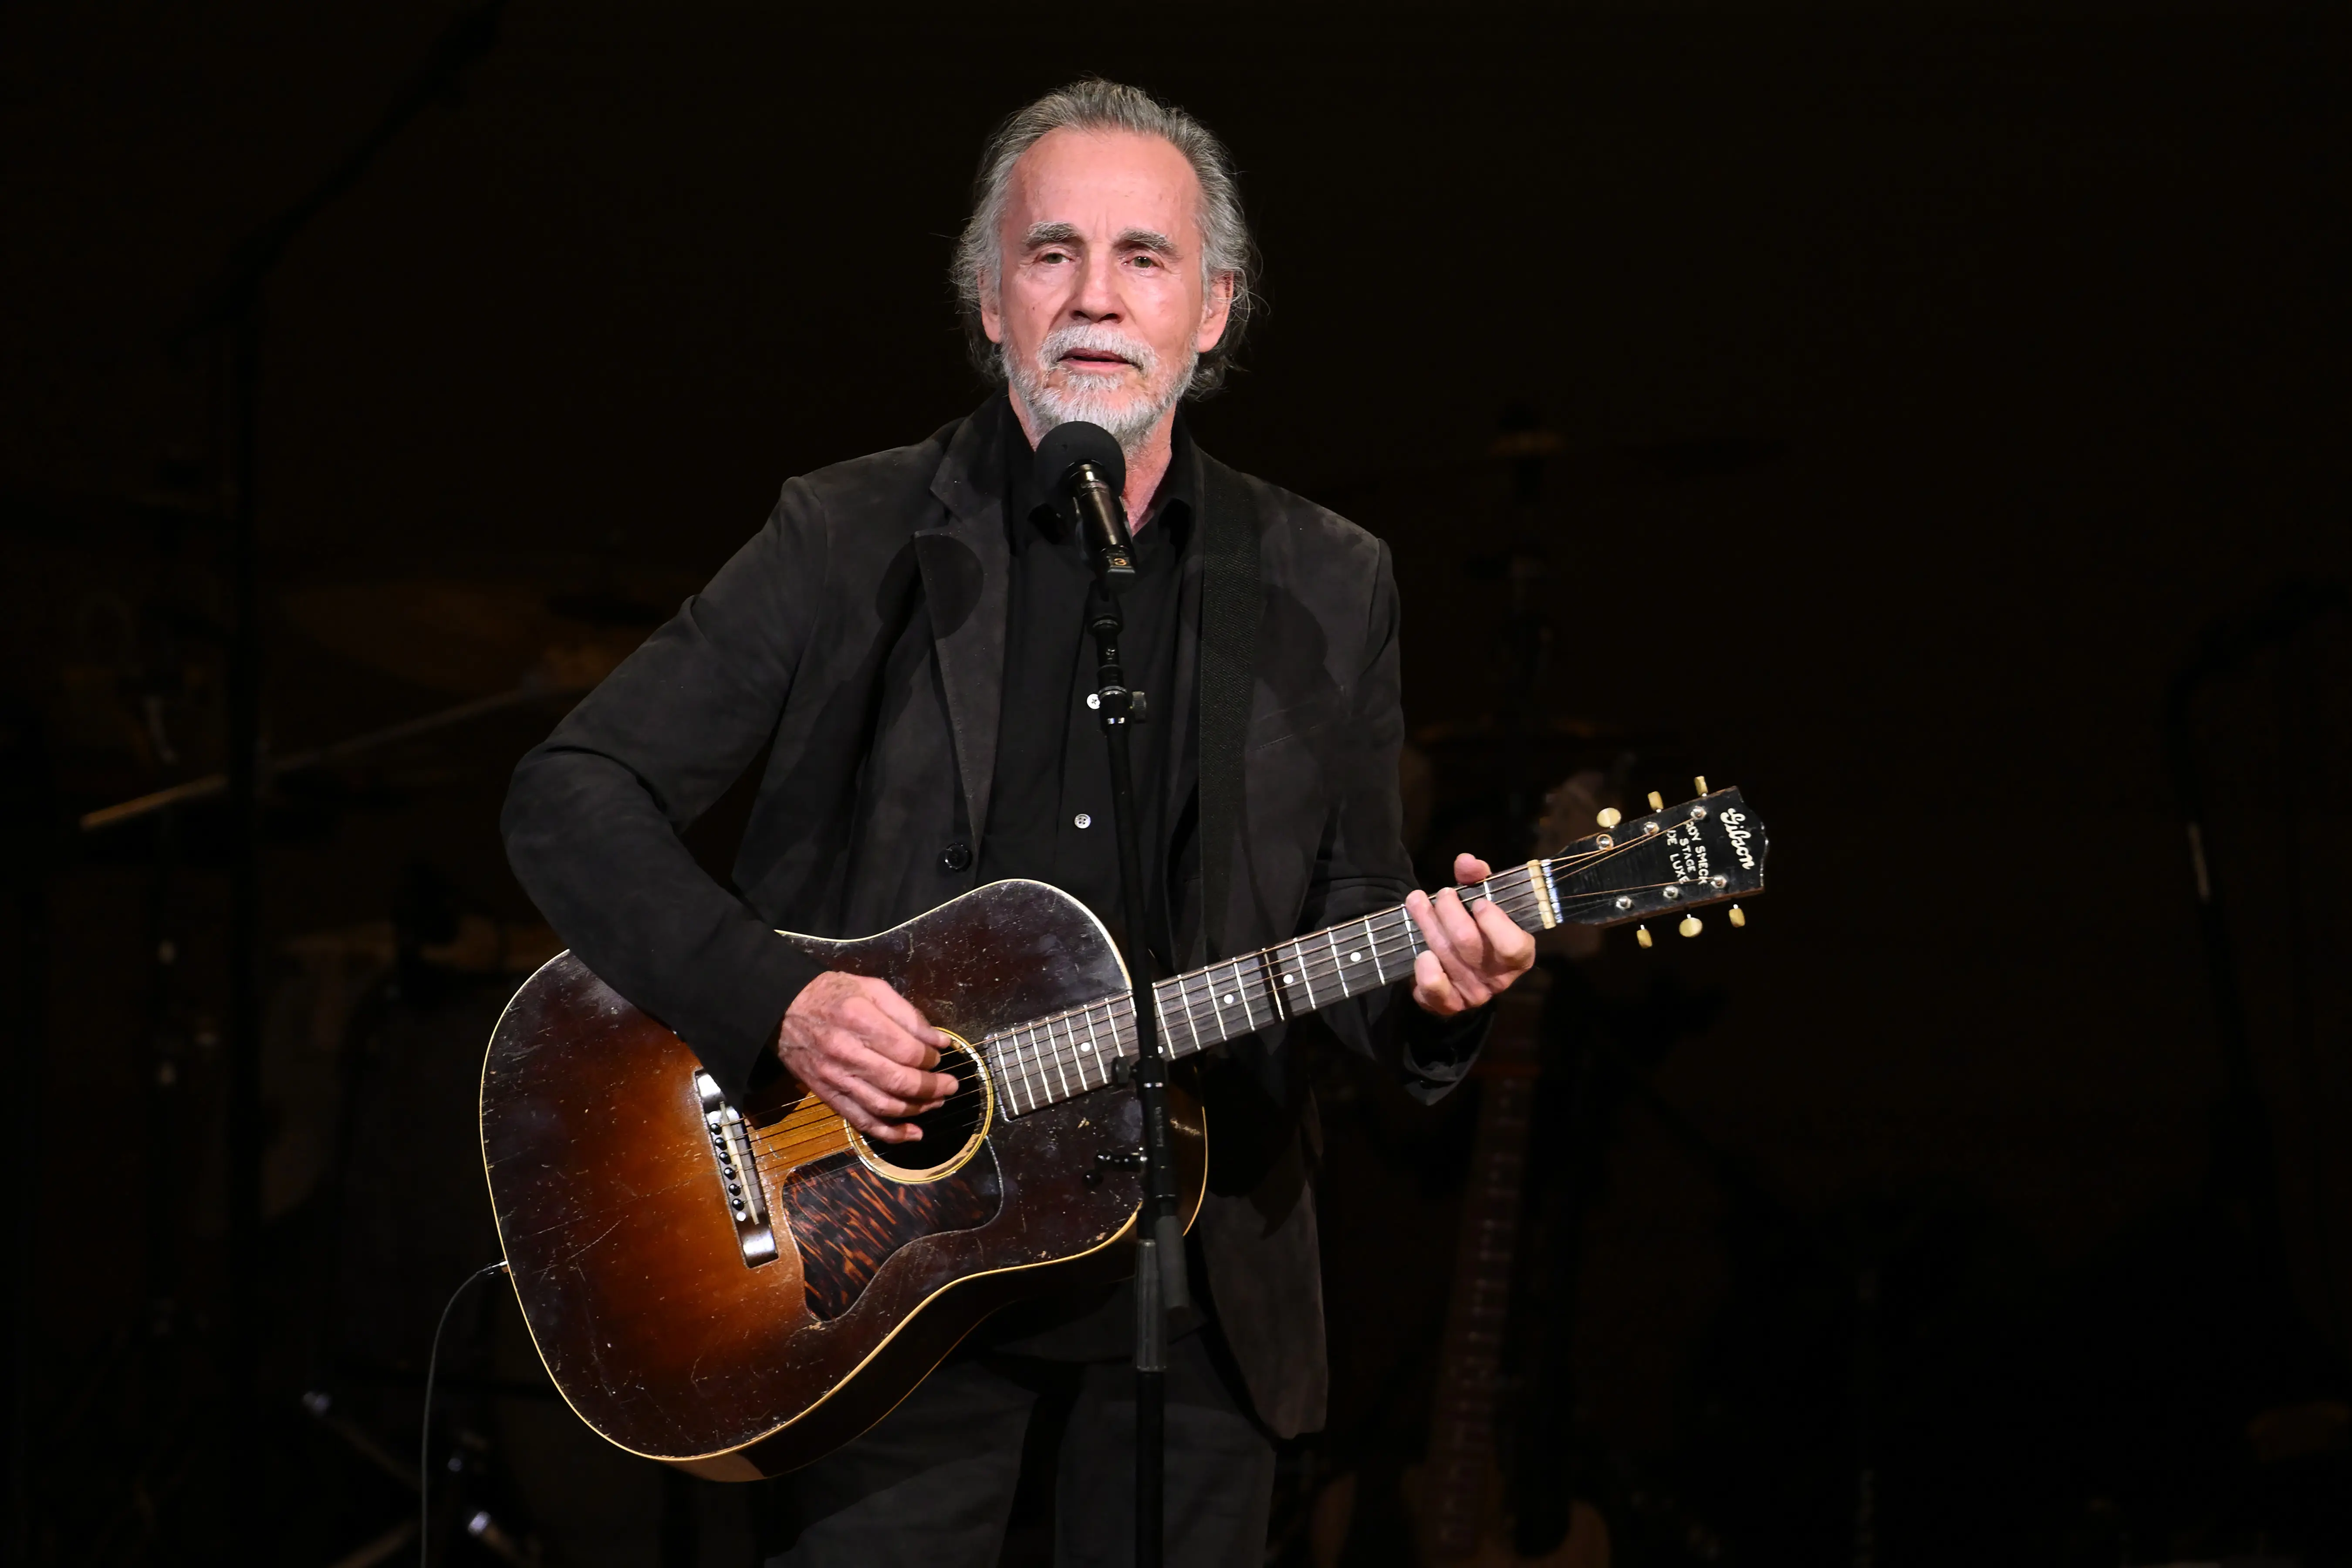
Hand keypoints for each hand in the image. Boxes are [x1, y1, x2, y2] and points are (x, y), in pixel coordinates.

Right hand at [776, 972, 958, 1142]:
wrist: (782, 1011)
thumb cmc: (832, 994)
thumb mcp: (871, 988)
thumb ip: (908, 1014)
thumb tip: (939, 1042)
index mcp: (860, 1019)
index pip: (907, 1051)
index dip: (931, 1059)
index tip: (940, 1056)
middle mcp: (847, 1052)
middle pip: (899, 1081)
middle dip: (932, 1088)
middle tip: (950, 1086)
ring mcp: (835, 1078)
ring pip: (884, 1105)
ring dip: (917, 1109)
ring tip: (936, 1103)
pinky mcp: (828, 1096)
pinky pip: (861, 1121)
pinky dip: (890, 1132)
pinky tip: (913, 1133)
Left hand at [1406, 853, 1536, 1016]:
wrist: (1464, 971)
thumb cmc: (1480, 929)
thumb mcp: (1484, 900)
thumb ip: (1479, 880)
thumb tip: (1466, 861)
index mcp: (1519, 956)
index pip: (1513, 946)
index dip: (1494, 922)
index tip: (1478, 902)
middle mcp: (1498, 979)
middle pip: (1468, 943)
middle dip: (1449, 911)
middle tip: (1442, 893)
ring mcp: (1473, 994)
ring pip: (1445, 955)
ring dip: (1427, 924)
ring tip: (1417, 901)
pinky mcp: (1448, 1005)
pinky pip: (1433, 988)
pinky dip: (1424, 968)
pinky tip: (1420, 951)